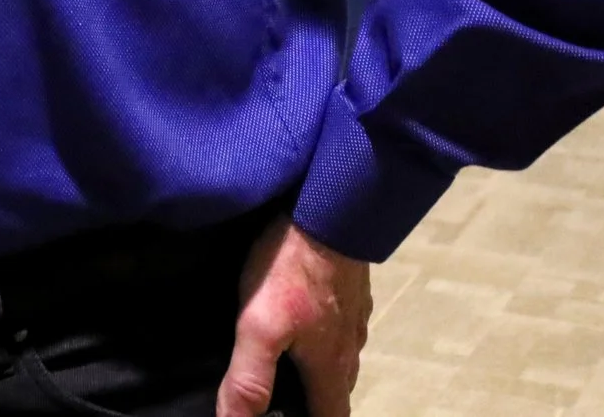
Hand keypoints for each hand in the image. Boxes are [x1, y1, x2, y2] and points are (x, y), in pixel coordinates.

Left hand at [219, 217, 370, 416]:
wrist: (328, 207)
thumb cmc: (291, 270)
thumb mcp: (260, 325)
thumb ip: (249, 378)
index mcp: (332, 367)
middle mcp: (350, 347)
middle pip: (335, 392)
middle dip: (312, 402)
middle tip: (278, 397)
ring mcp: (354, 316)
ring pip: (338, 358)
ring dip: (316, 370)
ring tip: (283, 364)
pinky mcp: (350, 289)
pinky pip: (338, 326)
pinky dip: (319, 336)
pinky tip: (297, 321)